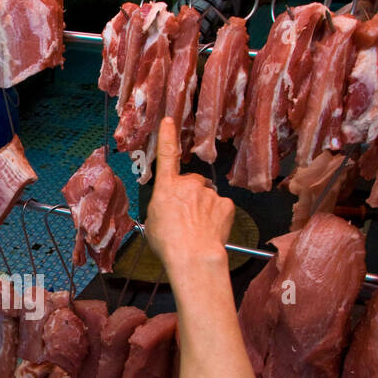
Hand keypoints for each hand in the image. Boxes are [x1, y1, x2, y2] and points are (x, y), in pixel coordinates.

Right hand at [144, 117, 234, 278]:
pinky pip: (220, 207)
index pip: (166, 156)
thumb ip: (161, 207)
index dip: (167, 137)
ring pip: (206, 197)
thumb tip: (167, 208)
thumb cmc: (169, 243)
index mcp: (167, 188)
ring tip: (197, 229)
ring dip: (203, 209)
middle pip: (191, 184)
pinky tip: (210, 229)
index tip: (169, 121)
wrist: (194, 256)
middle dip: (190, 196)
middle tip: (185, 218)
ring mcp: (209, 193)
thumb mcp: (152, 223)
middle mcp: (189, 185)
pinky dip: (216, 216)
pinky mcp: (225, 204)